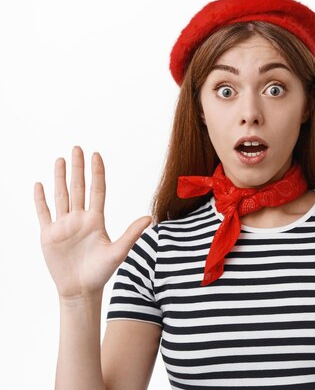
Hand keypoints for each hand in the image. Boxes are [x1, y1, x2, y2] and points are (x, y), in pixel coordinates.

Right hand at [34, 146, 152, 298]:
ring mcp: (63, 225)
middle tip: (77, 148)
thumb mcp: (118, 251)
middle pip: (78, 187)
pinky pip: (44, 213)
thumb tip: (150, 218)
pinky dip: (40, 199)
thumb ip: (131, 233)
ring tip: (60, 159)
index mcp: (96, 220)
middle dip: (77, 168)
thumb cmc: (101, 272)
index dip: (96, 172)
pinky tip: (40, 184)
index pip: (97, 190)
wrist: (81, 290)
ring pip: (61, 196)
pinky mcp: (49, 235)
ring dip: (60, 178)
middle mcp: (80, 219)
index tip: (96, 155)